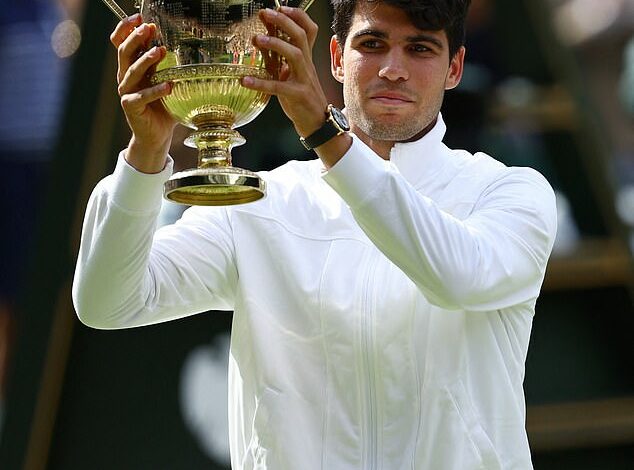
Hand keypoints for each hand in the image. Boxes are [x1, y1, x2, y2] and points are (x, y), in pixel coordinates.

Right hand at [110, 14, 176, 172]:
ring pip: (132, 71)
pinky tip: (169, 86)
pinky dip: (156, 91)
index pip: (121, 43)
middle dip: (136, 38)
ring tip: (161, 50)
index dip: (126, 29)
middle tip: (149, 28)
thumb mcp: (167, 82)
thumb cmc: (164, 107)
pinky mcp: (131, 107)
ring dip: (146, 60)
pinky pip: (142, 96)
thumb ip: (170, 67)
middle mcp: (126, 77)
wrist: (157, 135)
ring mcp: (127, 92)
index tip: (139, 17)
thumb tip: (189, 48)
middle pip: (124, 52)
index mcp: (133, 67)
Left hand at [242, 7, 328, 138]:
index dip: (296, 16)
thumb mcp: (290, 74)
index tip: (280, 7)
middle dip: (283, 21)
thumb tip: (262, 38)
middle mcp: (306, 65)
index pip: (308, 30)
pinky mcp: (298, 96)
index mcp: (305, 58)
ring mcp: (304, 80)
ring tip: (257, 39)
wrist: (317, 123)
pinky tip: (245, 81)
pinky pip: (279, 87)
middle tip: (265, 13)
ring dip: (276, 44)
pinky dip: (261, 83)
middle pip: (300, 36)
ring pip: (295, 55)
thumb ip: (278, 58)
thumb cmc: (301, 98)